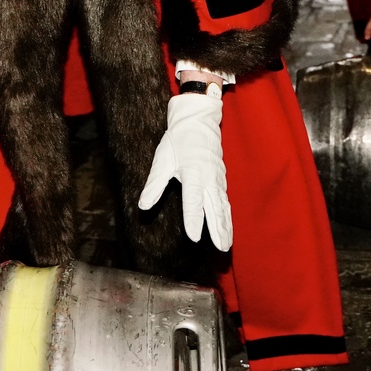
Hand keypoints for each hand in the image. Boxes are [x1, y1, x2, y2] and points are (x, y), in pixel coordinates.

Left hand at [138, 90, 231, 250]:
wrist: (199, 121)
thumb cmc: (178, 140)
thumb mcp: (162, 159)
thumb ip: (154, 184)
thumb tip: (143, 206)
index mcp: (193, 173)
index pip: (193, 201)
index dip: (193, 220)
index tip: (194, 237)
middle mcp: (208, 178)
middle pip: (214, 208)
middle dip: (218, 229)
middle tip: (221, 249)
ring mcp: (217, 179)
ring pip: (222, 207)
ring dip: (225, 226)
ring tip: (226, 245)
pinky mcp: (220, 179)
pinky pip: (225, 201)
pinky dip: (227, 216)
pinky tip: (227, 228)